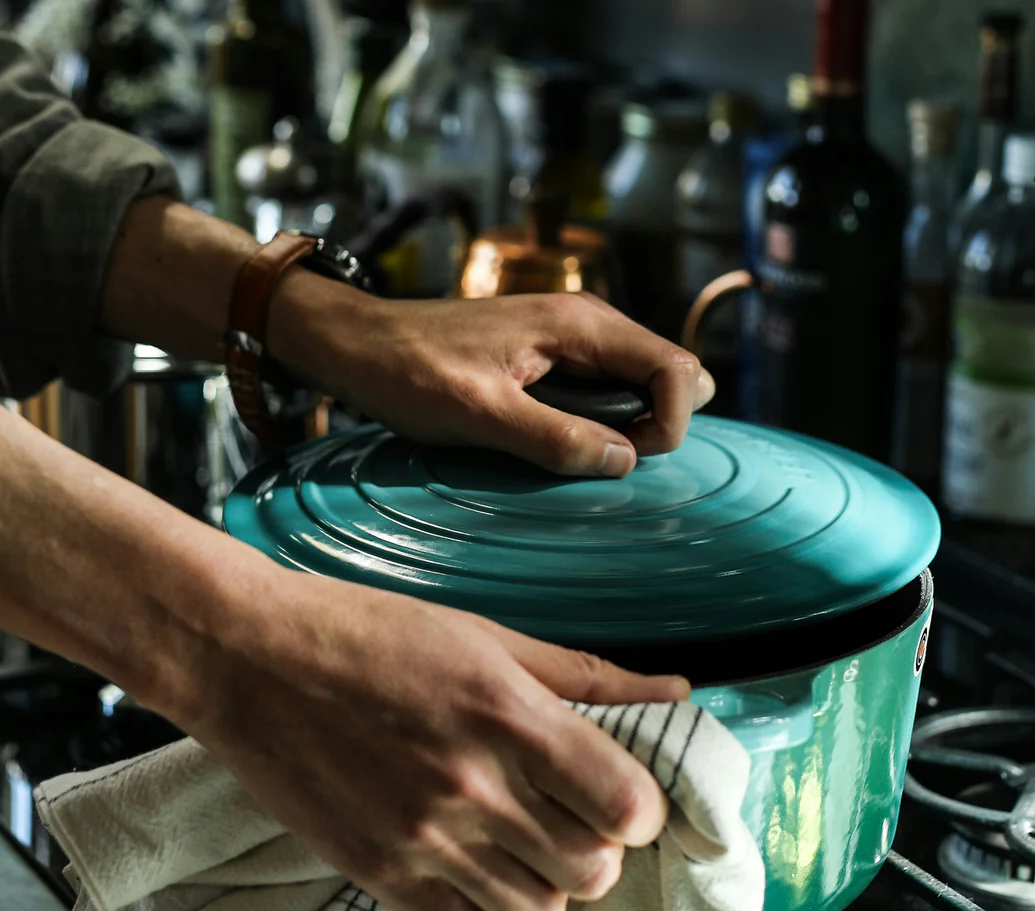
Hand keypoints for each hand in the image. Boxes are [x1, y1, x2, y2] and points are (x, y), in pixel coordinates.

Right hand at [182, 565, 689, 910]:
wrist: (245, 658)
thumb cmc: (366, 633)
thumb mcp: (485, 635)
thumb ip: (584, 676)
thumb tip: (674, 693)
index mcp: (508, 714)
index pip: (626, 803)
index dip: (639, 806)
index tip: (618, 794)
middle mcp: (473, 784)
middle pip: (592, 869)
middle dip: (598, 849)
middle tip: (571, 820)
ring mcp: (423, 838)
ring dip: (546, 887)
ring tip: (522, 849)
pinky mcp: (377, 874)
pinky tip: (474, 875)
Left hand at [269, 284, 714, 477]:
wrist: (358, 345)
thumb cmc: (409, 371)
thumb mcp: (479, 413)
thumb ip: (554, 436)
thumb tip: (623, 461)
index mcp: (579, 324)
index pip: (676, 368)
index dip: (672, 423)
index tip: (628, 461)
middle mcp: (586, 324)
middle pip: (669, 375)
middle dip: (658, 427)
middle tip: (604, 461)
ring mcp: (571, 341)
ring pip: (639, 386)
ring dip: (629, 429)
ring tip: (579, 458)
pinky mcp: (552, 360)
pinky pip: (604, 392)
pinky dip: (601, 424)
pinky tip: (562, 446)